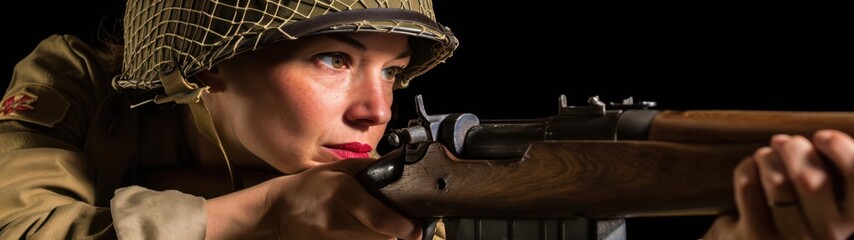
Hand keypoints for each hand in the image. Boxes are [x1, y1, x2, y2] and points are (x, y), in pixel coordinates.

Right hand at [206, 158, 421, 239]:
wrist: (277, 213)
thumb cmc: (308, 188)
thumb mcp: (338, 168)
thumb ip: (370, 168)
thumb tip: (399, 168)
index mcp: (343, 194)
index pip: (380, 219)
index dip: (403, 227)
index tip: (417, 229)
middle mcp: (339, 220)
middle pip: (383, 235)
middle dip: (399, 229)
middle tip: (406, 220)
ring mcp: (335, 238)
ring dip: (385, 235)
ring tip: (387, 223)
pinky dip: (371, 239)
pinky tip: (368, 229)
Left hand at [705, 130, 853, 239]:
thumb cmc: (805, 214)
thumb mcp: (832, 198)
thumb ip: (834, 173)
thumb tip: (824, 138)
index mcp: (853, 220)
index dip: (841, 149)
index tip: (822, 136)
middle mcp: (829, 234)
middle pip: (809, 179)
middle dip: (795, 149)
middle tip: (786, 142)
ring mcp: (792, 238)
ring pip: (777, 183)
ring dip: (768, 158)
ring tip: (766, 154)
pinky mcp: (758, 236)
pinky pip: (749, 190)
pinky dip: (747, 169)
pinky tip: (750, 166)